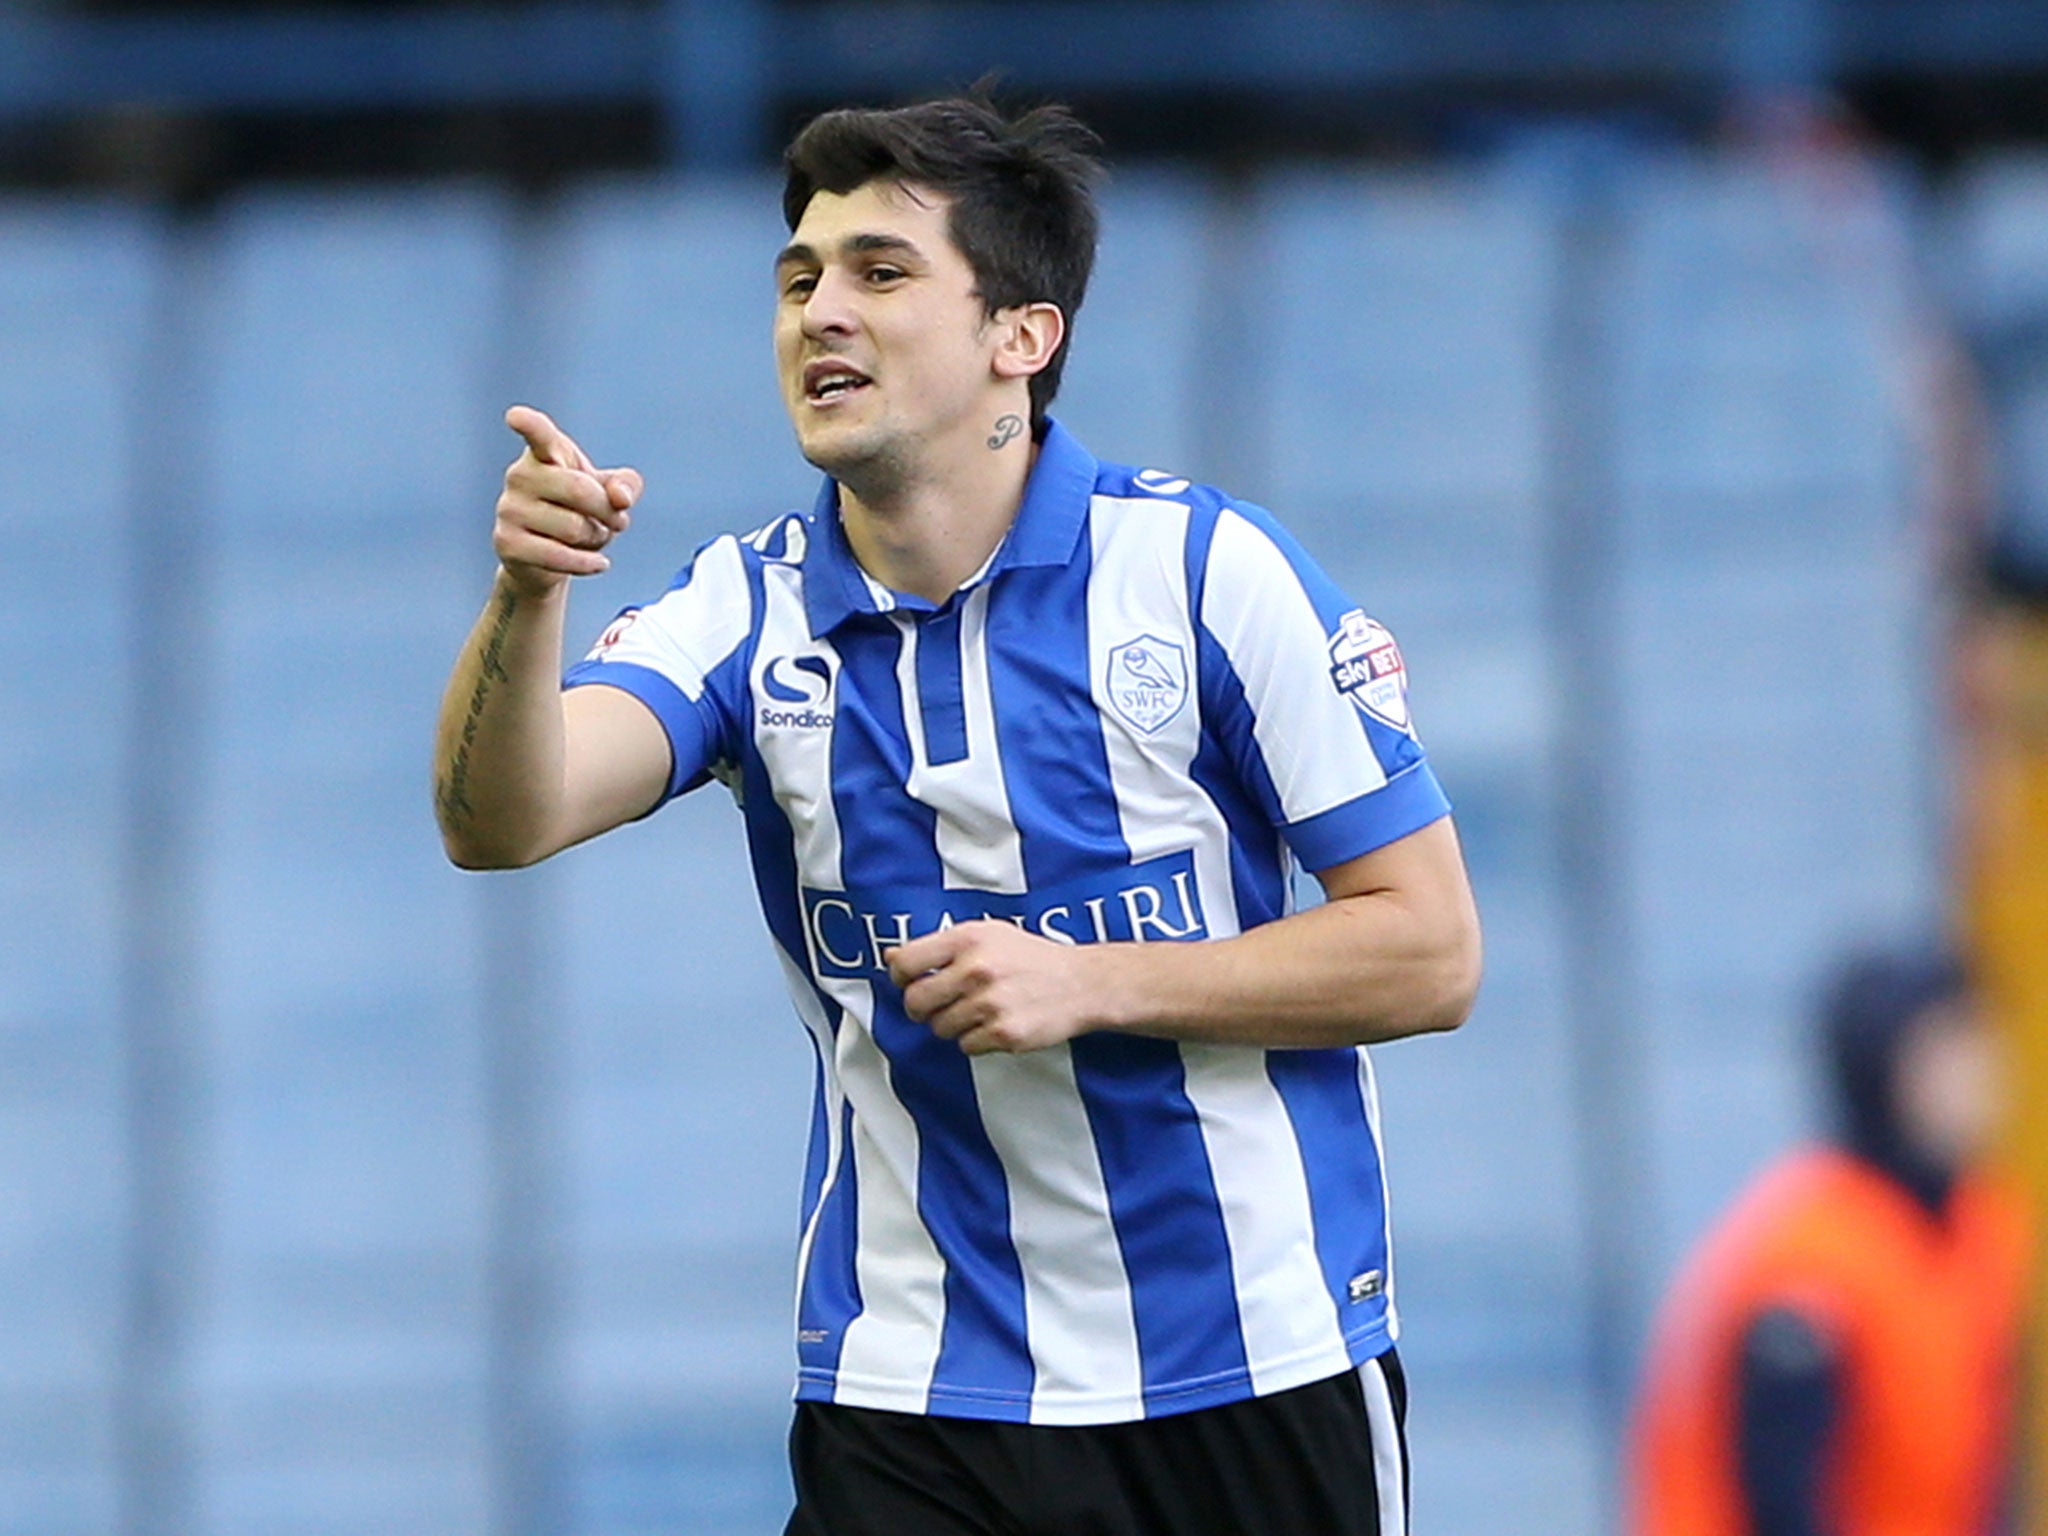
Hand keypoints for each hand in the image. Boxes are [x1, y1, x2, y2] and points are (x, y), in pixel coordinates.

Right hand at [494, 405, 643, 594]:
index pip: (538, 436)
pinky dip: (588, 564)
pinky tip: (600, 564)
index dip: (529, 425)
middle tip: (617, 521)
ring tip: (591, 538)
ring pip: (573, 528)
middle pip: (580, 491)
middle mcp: (519, 475)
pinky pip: (559, 556)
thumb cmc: (579, 512)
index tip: (516, 417)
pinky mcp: (507, 543)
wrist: (546, 557)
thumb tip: (620, 497)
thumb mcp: (610, 492)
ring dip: (596, 539)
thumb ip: (626, 485)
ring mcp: (509, 509)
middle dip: (608, 512)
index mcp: (544, 453)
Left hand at [887, 920, 1103, 1055]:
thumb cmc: (1031, 958)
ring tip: (980, 1011)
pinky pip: (966, 1046)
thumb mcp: (988, 935)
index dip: (902, 978)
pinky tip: (996, 1024)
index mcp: (967, 939)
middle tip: (940, 1006)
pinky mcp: (1004, 1033)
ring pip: (940, 1028)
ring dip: (954, 1025)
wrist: (1081, 983)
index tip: (911, 983)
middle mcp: (976, 969)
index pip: (906, 963)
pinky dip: (976, 1041)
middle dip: (922, 1010)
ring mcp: (990, 1003)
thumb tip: (890, 956)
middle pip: (916, 1003)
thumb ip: (940, 945)